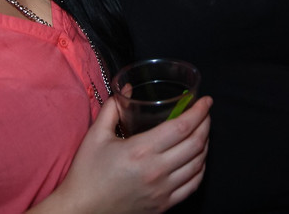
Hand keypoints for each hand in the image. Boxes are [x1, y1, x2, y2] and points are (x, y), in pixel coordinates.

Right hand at [46, 95, 210, 212]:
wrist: (82, 211)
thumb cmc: (87, 173)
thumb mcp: (96, 136)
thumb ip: (112, 108)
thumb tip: (127, 88)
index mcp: (141, 150)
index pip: (182, 127)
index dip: (199, 112)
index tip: (206, 101)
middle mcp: (157, 170)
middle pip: (195, 143)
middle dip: (206, 124)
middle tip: (205, 113)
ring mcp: (163, 191)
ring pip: (198, 164)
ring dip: (205, 145)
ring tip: (202, 132)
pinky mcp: (163, 205)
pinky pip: (192, 185)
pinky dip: (200, 169)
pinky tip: (198, 159)